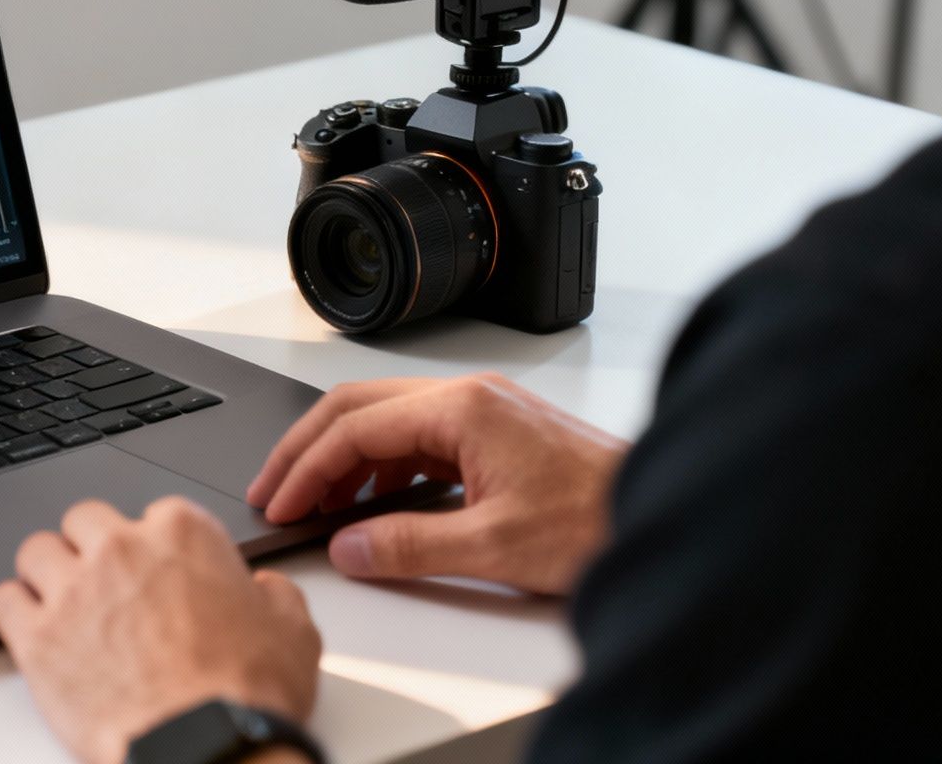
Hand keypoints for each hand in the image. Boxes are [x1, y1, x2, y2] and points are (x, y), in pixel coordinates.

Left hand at [0, 497, 320, 763]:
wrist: (206, 748)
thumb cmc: (246, 693)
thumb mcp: (293, 631)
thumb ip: (275, 595)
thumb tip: (265, 590)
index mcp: (181, 533)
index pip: (152, 512)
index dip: (154, 546)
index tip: (157, 571)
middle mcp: (120, 550)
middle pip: (84, 521)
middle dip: (93, 548)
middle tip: (106, 584)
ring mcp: (73, 591)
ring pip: (36, 552)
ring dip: (49, 573)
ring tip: (63, 602)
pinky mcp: (38, 639)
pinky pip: (4, 602)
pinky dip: (16, 612)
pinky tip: (32, 628)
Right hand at [246, 373, 626, 595]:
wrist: (667, 516)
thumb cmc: (600, 519)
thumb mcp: (493, 545)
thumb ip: (410, 545)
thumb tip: (350, 546)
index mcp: (463, 408)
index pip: (356, 426)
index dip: (307, 468)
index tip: (280, 503)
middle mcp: (471, 397)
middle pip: (360, 407)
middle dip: (309, 451)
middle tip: (274, 492)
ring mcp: (485, 412)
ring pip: (387, 420)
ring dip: (344, 459)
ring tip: (315, 505)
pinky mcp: (498, 434)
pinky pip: (418, 437)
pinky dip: (381, 466)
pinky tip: (371, 502)